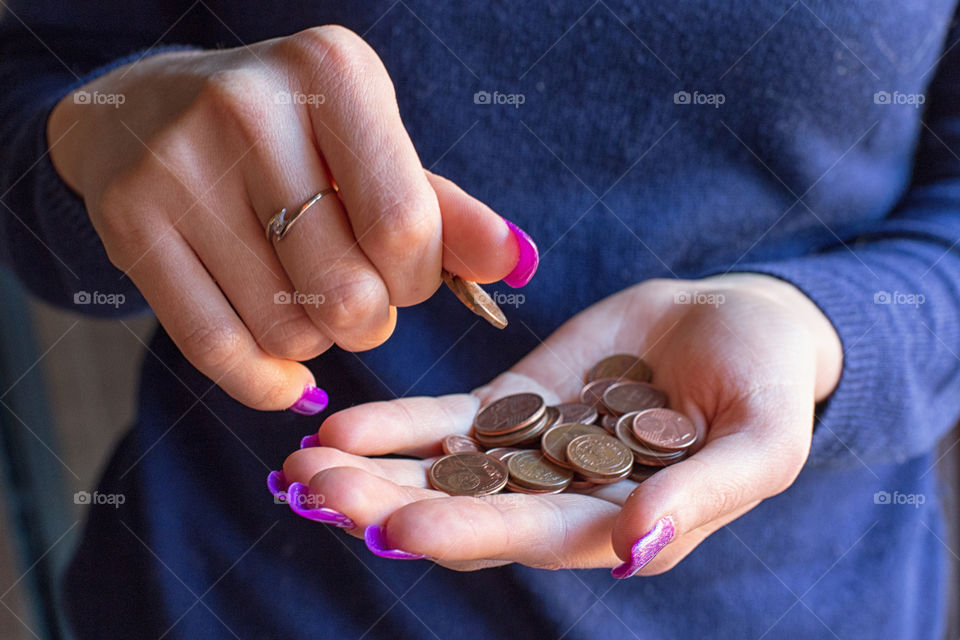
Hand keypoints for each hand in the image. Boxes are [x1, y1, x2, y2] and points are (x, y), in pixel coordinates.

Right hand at [47, 26, 533, 411]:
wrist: (144, 111)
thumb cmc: (289, 139)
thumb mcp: (372, 151)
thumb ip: (446, 212)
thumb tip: (518, 261)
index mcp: (332, 74)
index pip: (404, 228)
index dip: (417, 278)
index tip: (402, 270)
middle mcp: (249, 108)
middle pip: (349, 293)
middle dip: (370, 317)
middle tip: (354, 290)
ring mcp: (178, 164)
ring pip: (289, 332)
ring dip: (315, 340)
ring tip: (302, 295)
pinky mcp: (128, 221)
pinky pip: (219, 352)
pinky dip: (263, 381)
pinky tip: (278, 371)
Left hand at [278, 274, 841, 573]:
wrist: (739, 324)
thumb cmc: (767, 384)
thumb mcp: (761, 439)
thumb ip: (704, 497)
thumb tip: (638, 553)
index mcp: (622, 522)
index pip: (535, 535)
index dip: (470, 531)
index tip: (400, 528)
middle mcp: (563, 497)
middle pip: (467, 507)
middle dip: (390, 503)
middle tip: (315, 493)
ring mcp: (533, 450)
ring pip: (442, 468)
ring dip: (372, 469)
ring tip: (299, 468)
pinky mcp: (516, 404)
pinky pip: (448, 418)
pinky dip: (396, 424)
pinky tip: (338, 425)